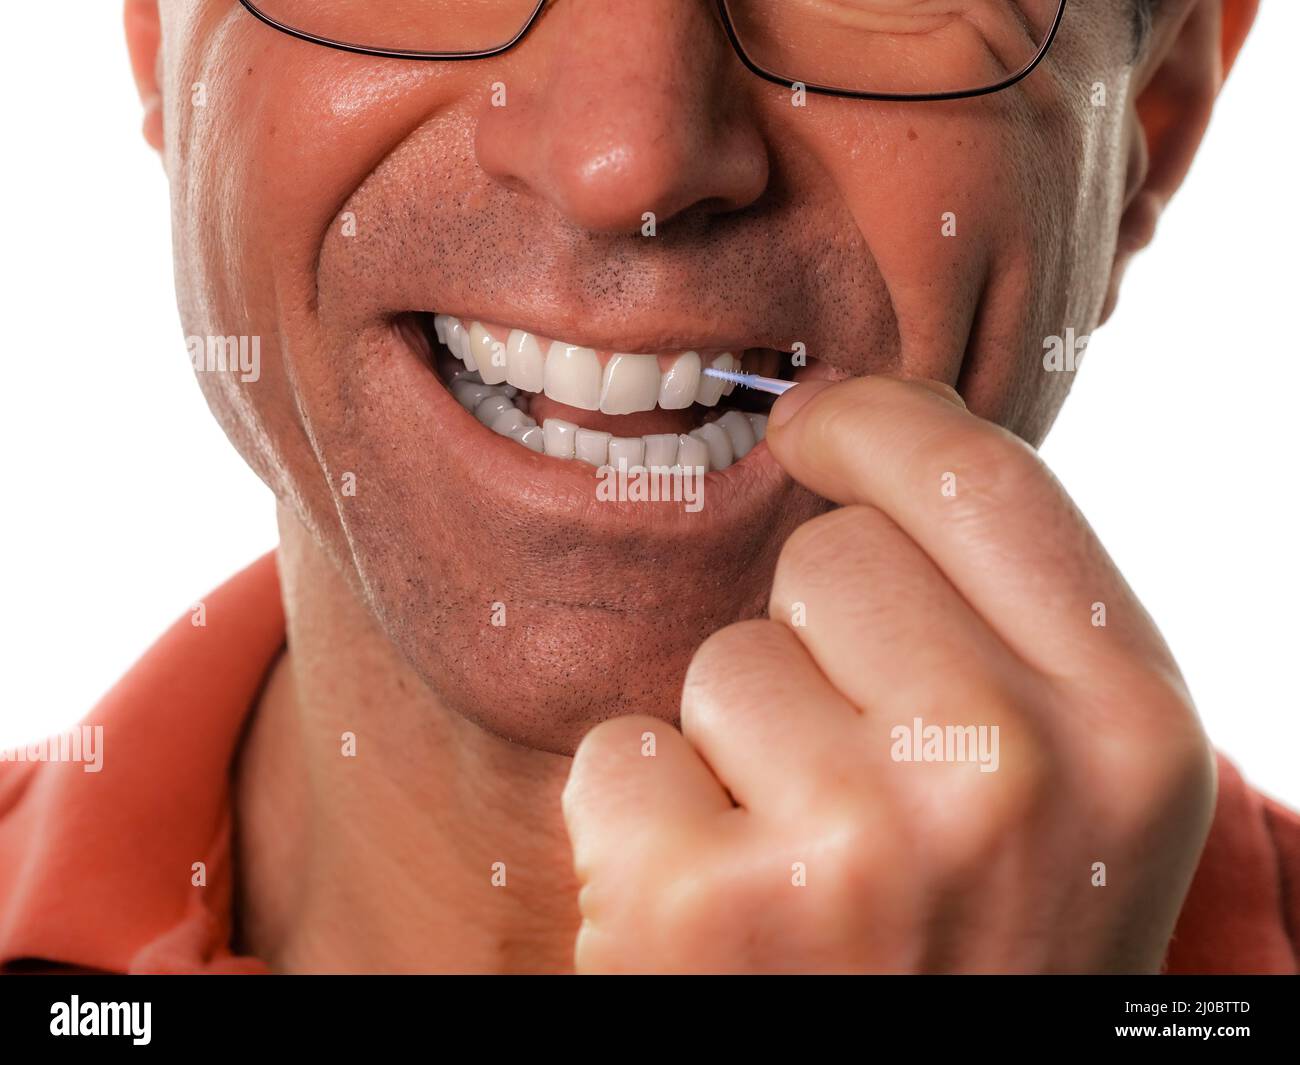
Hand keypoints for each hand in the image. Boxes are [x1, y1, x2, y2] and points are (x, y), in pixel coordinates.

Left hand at [562, 376, 1214, 973]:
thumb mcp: (1070, 800)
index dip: (879, 428)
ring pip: (722, 659)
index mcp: (1132, 732)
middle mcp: (1012, 774)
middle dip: (815, 645)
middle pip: (830, 559)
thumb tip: (886, 450)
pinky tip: (713, 914)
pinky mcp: (705, 906)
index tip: (820, 427)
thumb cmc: (974, 950)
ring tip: (797, 867)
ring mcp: (857, 844)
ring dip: (736, 751)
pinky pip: (622, 752)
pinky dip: (644, 822)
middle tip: (852, 785)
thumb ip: (1012, 637)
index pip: (978, 479)